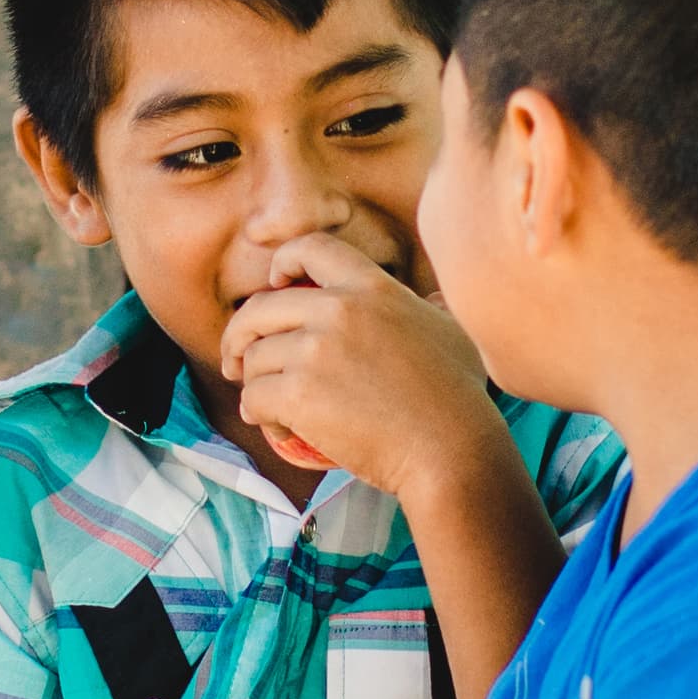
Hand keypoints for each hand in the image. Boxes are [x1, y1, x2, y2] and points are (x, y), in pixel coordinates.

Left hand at [219, 218, 499, 502]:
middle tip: (238, 361)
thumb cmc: (458, 398)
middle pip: (260, 308)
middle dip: (240, 336)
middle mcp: (339, 309)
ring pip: (253, 358)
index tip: (275, 284)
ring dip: (254, 385)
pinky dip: (259, 416)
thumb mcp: (450, 332)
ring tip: (270, 409)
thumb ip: (427, 309)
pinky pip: (254, 397)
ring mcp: (315, 350)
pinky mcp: (298, 392)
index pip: (310, 249)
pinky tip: (279, 428)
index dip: (283, 263)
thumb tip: (433, 302)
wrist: (450, 449)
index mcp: (371, 287)